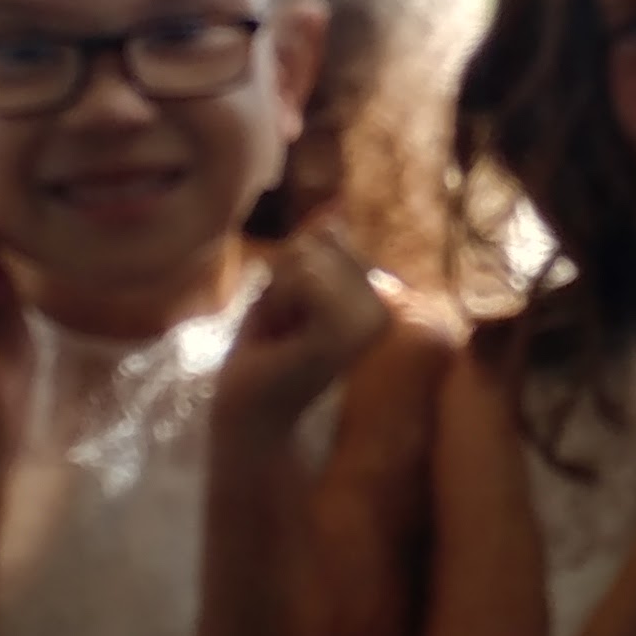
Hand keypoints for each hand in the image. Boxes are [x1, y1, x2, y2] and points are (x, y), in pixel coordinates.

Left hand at [219, 233, 390, 437]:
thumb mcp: (286, 293)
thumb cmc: (264, 361)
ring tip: (283, 336)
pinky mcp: (354, 332)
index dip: (288, 270)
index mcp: (374, 298)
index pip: (327, 236)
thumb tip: (333, 218)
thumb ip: (312, 254)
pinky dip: (280, 301)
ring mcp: (374, 320)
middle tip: (280, 330)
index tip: (285, 317)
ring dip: (278, 294)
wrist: (251, 417)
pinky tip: (285, 337)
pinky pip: (308, 277)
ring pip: (311, 258)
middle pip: (319, 242)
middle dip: (282, 279)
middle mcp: (385, 308)